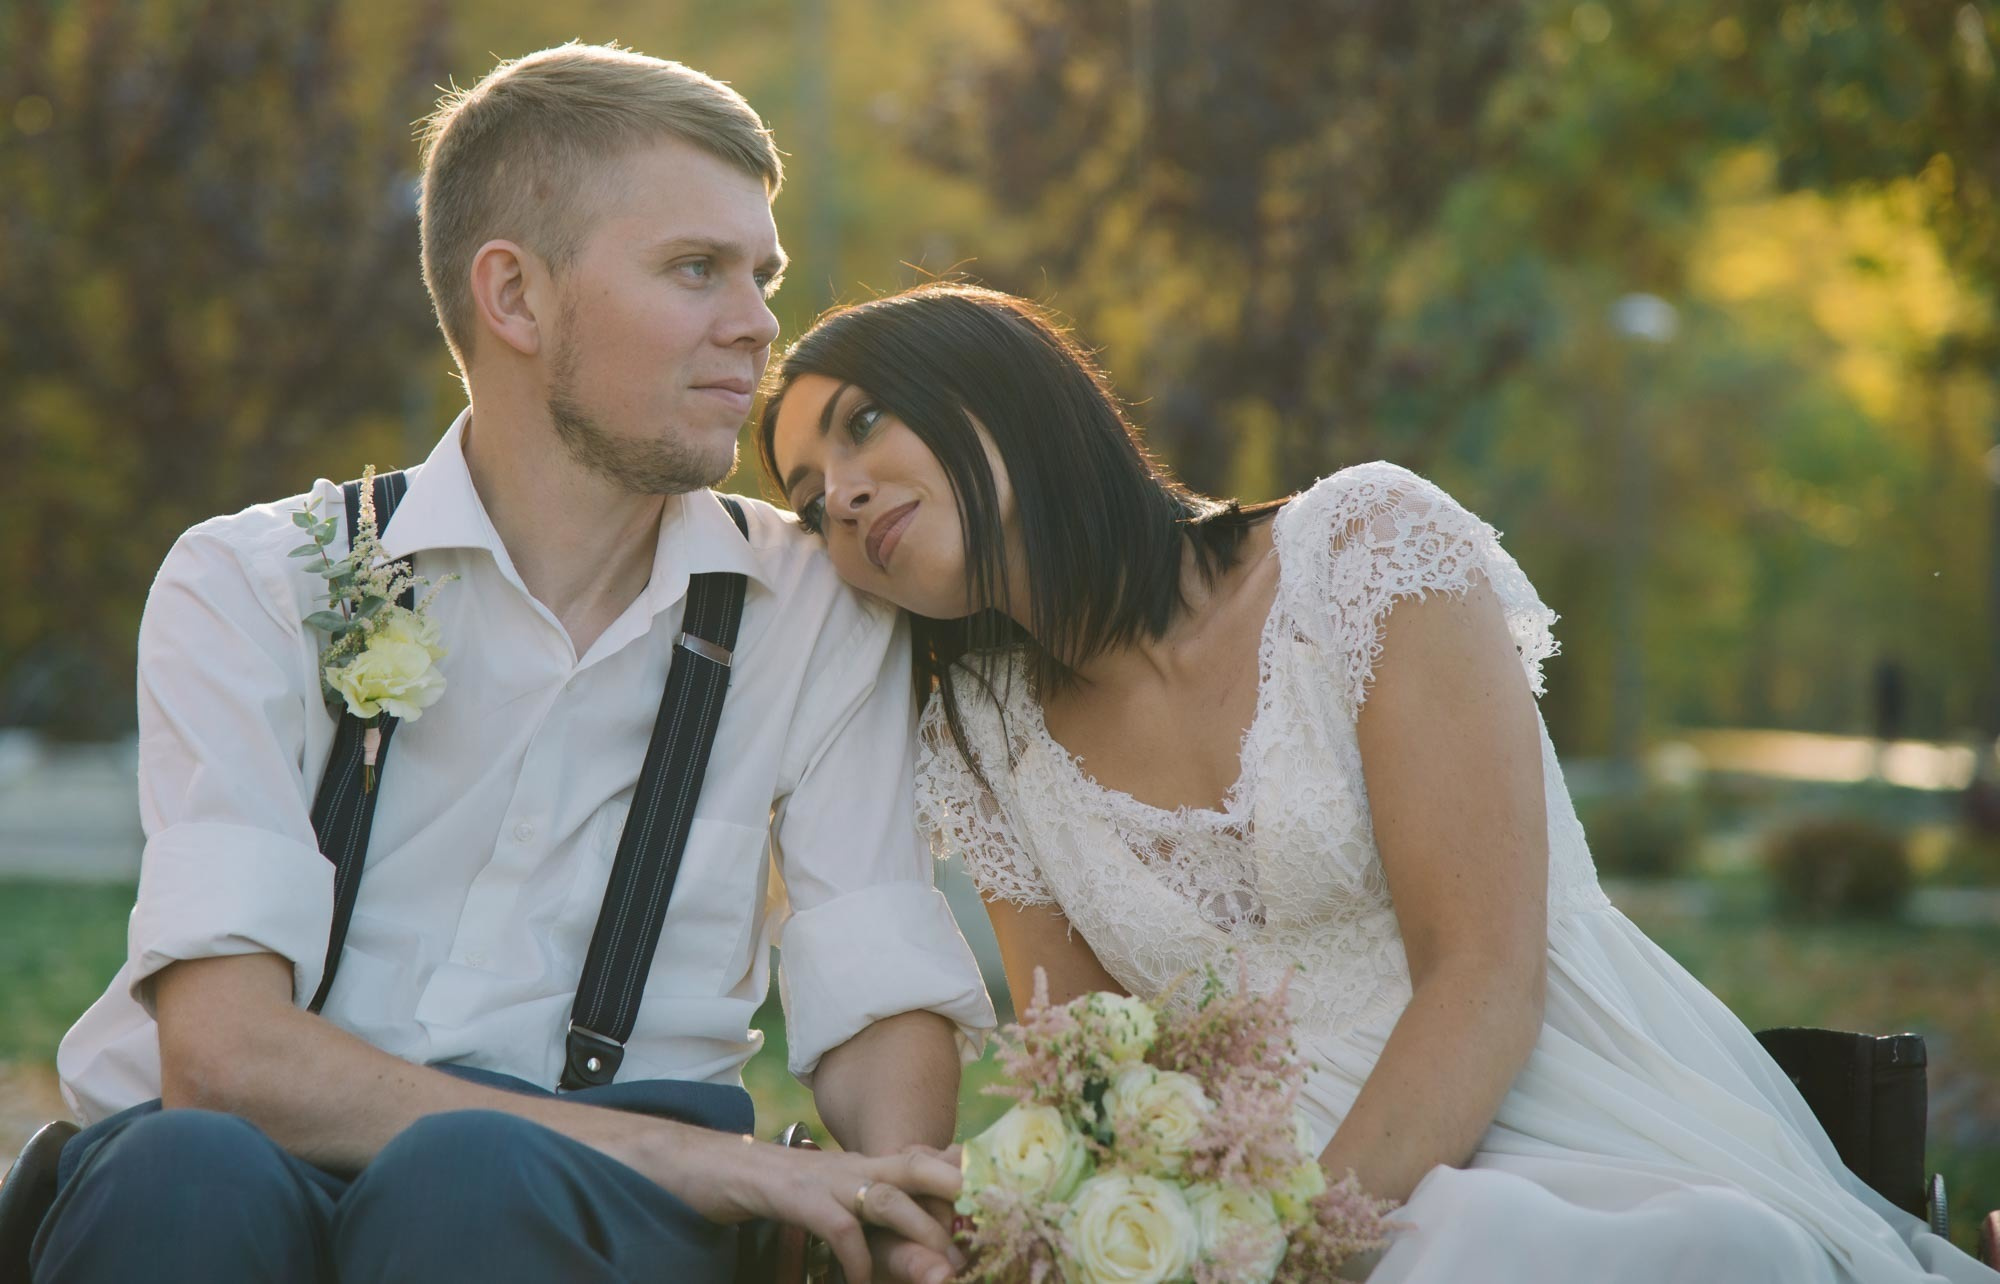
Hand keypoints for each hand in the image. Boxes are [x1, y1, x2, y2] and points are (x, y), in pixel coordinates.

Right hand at [667, 1128, 962, 1283]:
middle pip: (917, 1167)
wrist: (704, 1166)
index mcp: (860, 1165)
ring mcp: (822, 1178)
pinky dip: (857, 1256)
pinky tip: (861, 1281)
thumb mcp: (824, 1197)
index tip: (994, 1195)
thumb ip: (861, 1213)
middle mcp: (848, 1165)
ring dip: (918, 1234)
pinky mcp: (792, 1196)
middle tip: (982, 1236)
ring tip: (940, 1271)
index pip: (920, 1160)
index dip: (959, 1173)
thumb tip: (895, 1238)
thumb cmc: (769, 1190)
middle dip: (956, 1195)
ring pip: (887, 1198)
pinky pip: (838, 1225)